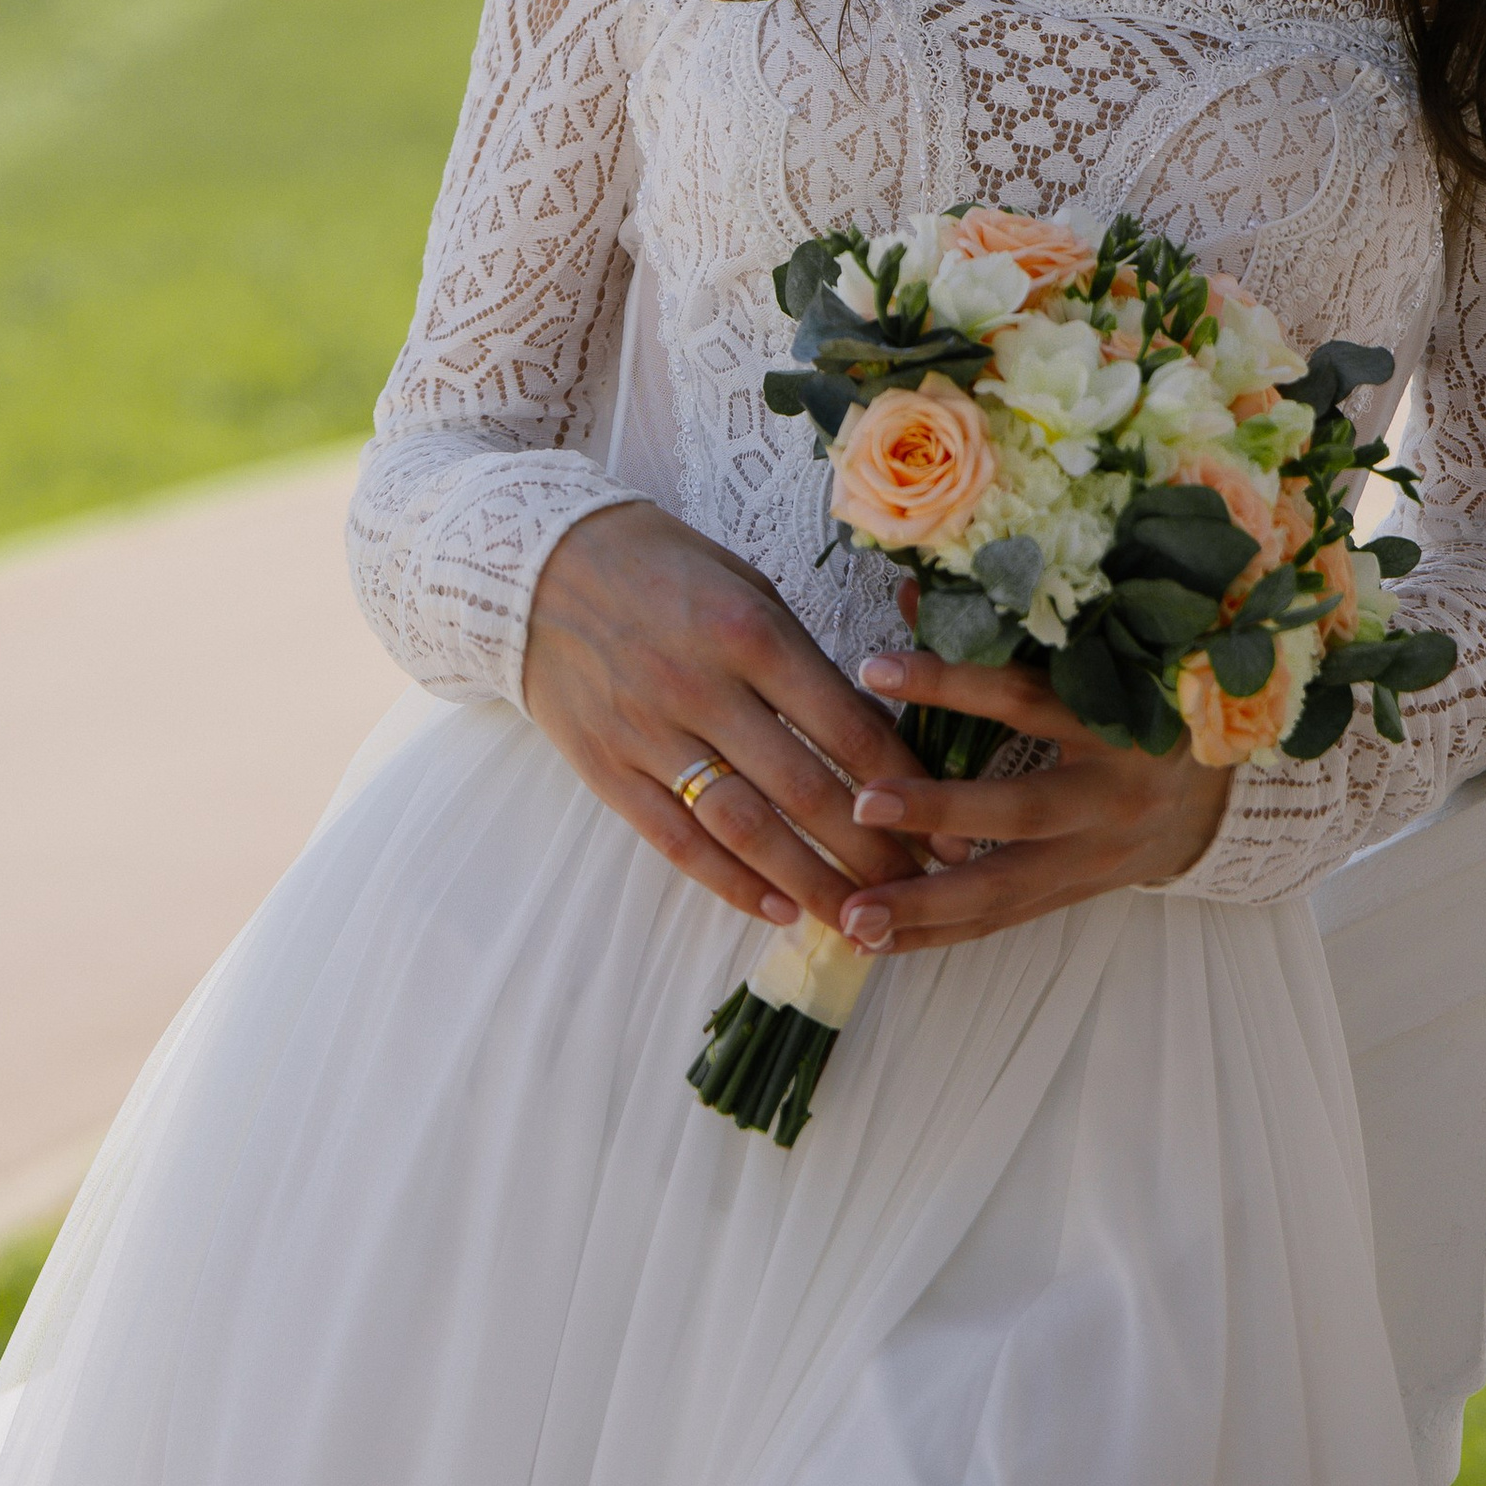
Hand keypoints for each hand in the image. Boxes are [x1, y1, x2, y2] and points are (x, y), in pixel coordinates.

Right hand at [524, 503, 928, 933]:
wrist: (535, 564)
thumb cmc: (659, 564)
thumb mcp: (743, 584)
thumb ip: (801, 657)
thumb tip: (870, 734)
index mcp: (747, 631)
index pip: (843, 725)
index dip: (904, 788)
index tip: (950, 828)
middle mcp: (701, 687)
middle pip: (804, 791)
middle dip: (872, 852)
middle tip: (922, 893)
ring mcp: (649, 733)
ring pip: (744, 829)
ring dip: (809, 883)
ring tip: (859, 922)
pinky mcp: (607, 768)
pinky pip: (676, 841)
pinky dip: (729, 883)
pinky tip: (776, 909)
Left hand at [831, 644, 1230, 952]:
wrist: (1202, 795)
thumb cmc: (1128, 709)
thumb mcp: (1081, 663)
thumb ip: (994, 633)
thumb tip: (908, 589)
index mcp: (1110, 718)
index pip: (1022, 697)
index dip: (950, 681)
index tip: (873, 666)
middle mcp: (1109, 795)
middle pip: (1020, 810)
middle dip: (938, 811)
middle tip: (861, 805)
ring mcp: (1095, 857)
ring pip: (1006, 888)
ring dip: (924, 904)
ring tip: (851, 914)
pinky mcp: (1074, 896)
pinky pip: (1001, 921)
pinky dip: (938, 933)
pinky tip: (876, 942)